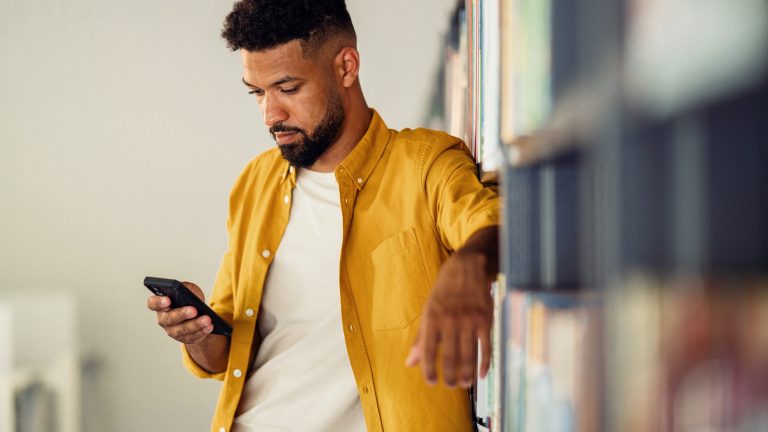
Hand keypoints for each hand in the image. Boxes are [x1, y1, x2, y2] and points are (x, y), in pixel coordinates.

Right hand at [147, 282, 213, 344]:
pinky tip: (210, 326)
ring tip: (207, 319)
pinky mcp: (185, 338)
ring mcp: (173, 331)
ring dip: (195, 325)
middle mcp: (164, 319)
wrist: (199, 313)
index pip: (153, 304)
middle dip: (182, 314)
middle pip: (169, 319)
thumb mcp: (188, 289)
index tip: (168, 299)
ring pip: (181, 330)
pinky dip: (202, 331)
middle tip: (194, 310)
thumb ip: (185, 287)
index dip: (158, 302)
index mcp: (161, 305)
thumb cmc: (189, 299)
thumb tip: (186, 291)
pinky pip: (192, 337)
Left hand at [405, 251, 492, 387]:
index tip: (431, 382)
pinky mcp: (486, 320)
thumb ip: (420, 338)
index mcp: (433, 319)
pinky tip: (481, 375)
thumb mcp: (428, 311)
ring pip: (468, 355)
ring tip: (463, 384)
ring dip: (466, 374)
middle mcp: (450, 321)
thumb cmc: (444, 292)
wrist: (468, 268)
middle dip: (449, 376)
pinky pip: (486, 347)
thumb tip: (410, 363)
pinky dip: (484, 364)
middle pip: (450, 357)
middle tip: (450, 385)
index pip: (428, 351)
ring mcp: (470, 321)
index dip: (428, 370)